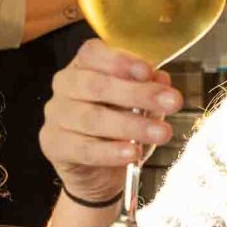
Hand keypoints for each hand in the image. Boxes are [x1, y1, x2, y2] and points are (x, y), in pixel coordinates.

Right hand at [40, 39, 182, 204]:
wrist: (96, 173)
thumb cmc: (118, 131)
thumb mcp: (140, 108)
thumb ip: (148, 92)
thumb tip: (161, 80)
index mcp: (83, 66)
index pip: (93, 53)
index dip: (120, 61)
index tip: (148, 72)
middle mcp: (65, 85)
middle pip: (96, 85)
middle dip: (137, 94)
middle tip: (172, 103)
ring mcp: (56, 116)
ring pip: (92, 118)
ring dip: (131, 125)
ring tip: (161, 133)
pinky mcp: (54, 145)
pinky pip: (83, 148)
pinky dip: (110, 152)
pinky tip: (132, 153)